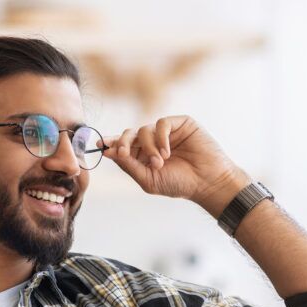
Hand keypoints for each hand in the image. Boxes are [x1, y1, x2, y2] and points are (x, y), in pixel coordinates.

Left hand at [101, 115, 248, 210]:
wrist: (207, 182)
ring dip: (148, 147)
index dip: (111, 143)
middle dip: (123, 142)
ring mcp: (166, 132)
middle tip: (123, 153)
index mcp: (142, 156)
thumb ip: (129, 165)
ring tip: (160, 162)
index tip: (100, 144)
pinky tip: (166, 152)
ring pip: (144, 129)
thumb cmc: (179, 184)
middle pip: (129, 134)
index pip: (123, 145)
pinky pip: (162, 123)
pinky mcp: (180, 123)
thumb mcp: (148, 179)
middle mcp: (152, 142)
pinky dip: (160, 137)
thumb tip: (109, 152)